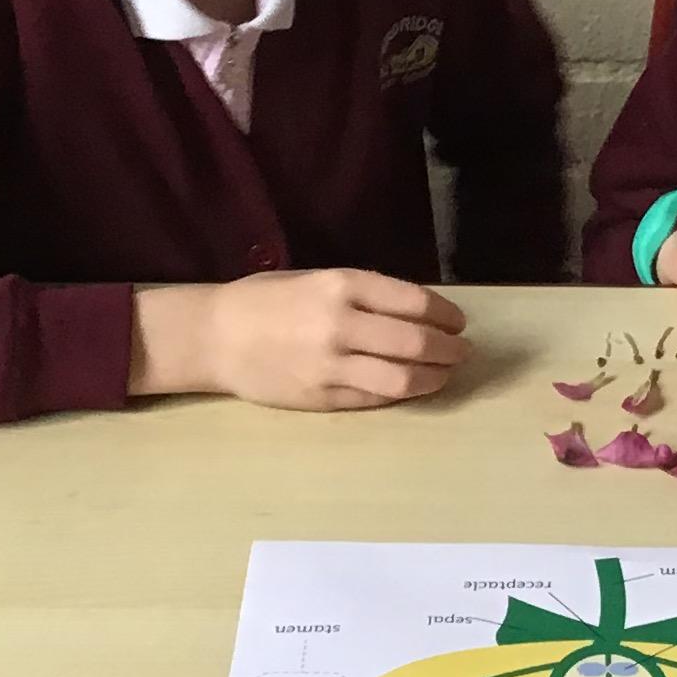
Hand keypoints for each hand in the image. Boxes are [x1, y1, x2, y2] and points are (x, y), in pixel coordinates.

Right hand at [132, 270, 467, 409]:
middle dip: (450, 349)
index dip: (447, 315)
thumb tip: (419, 311)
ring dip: (434, 377)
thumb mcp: (316, 277)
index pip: (416, 302)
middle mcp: (340, 324)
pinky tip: (409, 386)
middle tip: (462, 351)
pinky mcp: (321, 398)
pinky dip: (400, 393)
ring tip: (444, 373)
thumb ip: (364, 293)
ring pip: (402, 378)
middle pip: (416, 342)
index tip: (458, 322)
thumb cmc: (266, 300)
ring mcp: (331, 365)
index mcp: (341, 284)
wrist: (215, 336)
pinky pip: (375, 398)